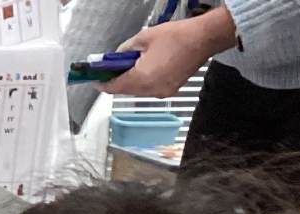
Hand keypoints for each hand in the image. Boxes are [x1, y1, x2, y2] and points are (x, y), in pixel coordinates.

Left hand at [99, 11, 234, 97]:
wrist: (204, 39)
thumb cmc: (178, 36)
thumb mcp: (144, 38)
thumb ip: (125, 50)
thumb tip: (116, 57)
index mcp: (141, 79)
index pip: (114, 87)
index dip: (102, 83)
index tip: (95, 79)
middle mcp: (151, 90)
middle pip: (125, 90)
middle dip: (117, 79)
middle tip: (111, 67)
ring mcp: (162, 92)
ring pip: (138, 90)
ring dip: (131, 79)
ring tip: (132, 62)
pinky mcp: (170, 89)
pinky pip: (150, 88)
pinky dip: (144, 80)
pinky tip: (146, 66)